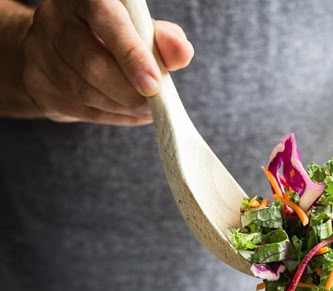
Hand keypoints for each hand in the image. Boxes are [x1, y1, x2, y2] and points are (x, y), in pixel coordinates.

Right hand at [22, 0, 193, 124]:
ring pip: (85, 91)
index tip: (153, 83)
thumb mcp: (137, 27)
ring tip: (146, 109)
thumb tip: (181, 52)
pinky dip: (112, 116)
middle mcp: (55, 19)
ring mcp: (40, 51)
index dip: (131, 54)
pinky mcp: (38, 83)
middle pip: (92, 64)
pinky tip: (129, 113)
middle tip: (154, 104)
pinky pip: (80, 109)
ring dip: (122, 107)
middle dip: (129, 92)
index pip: (106, 20)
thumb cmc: (110, 34)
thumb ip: (161, 38)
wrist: (58, 47)